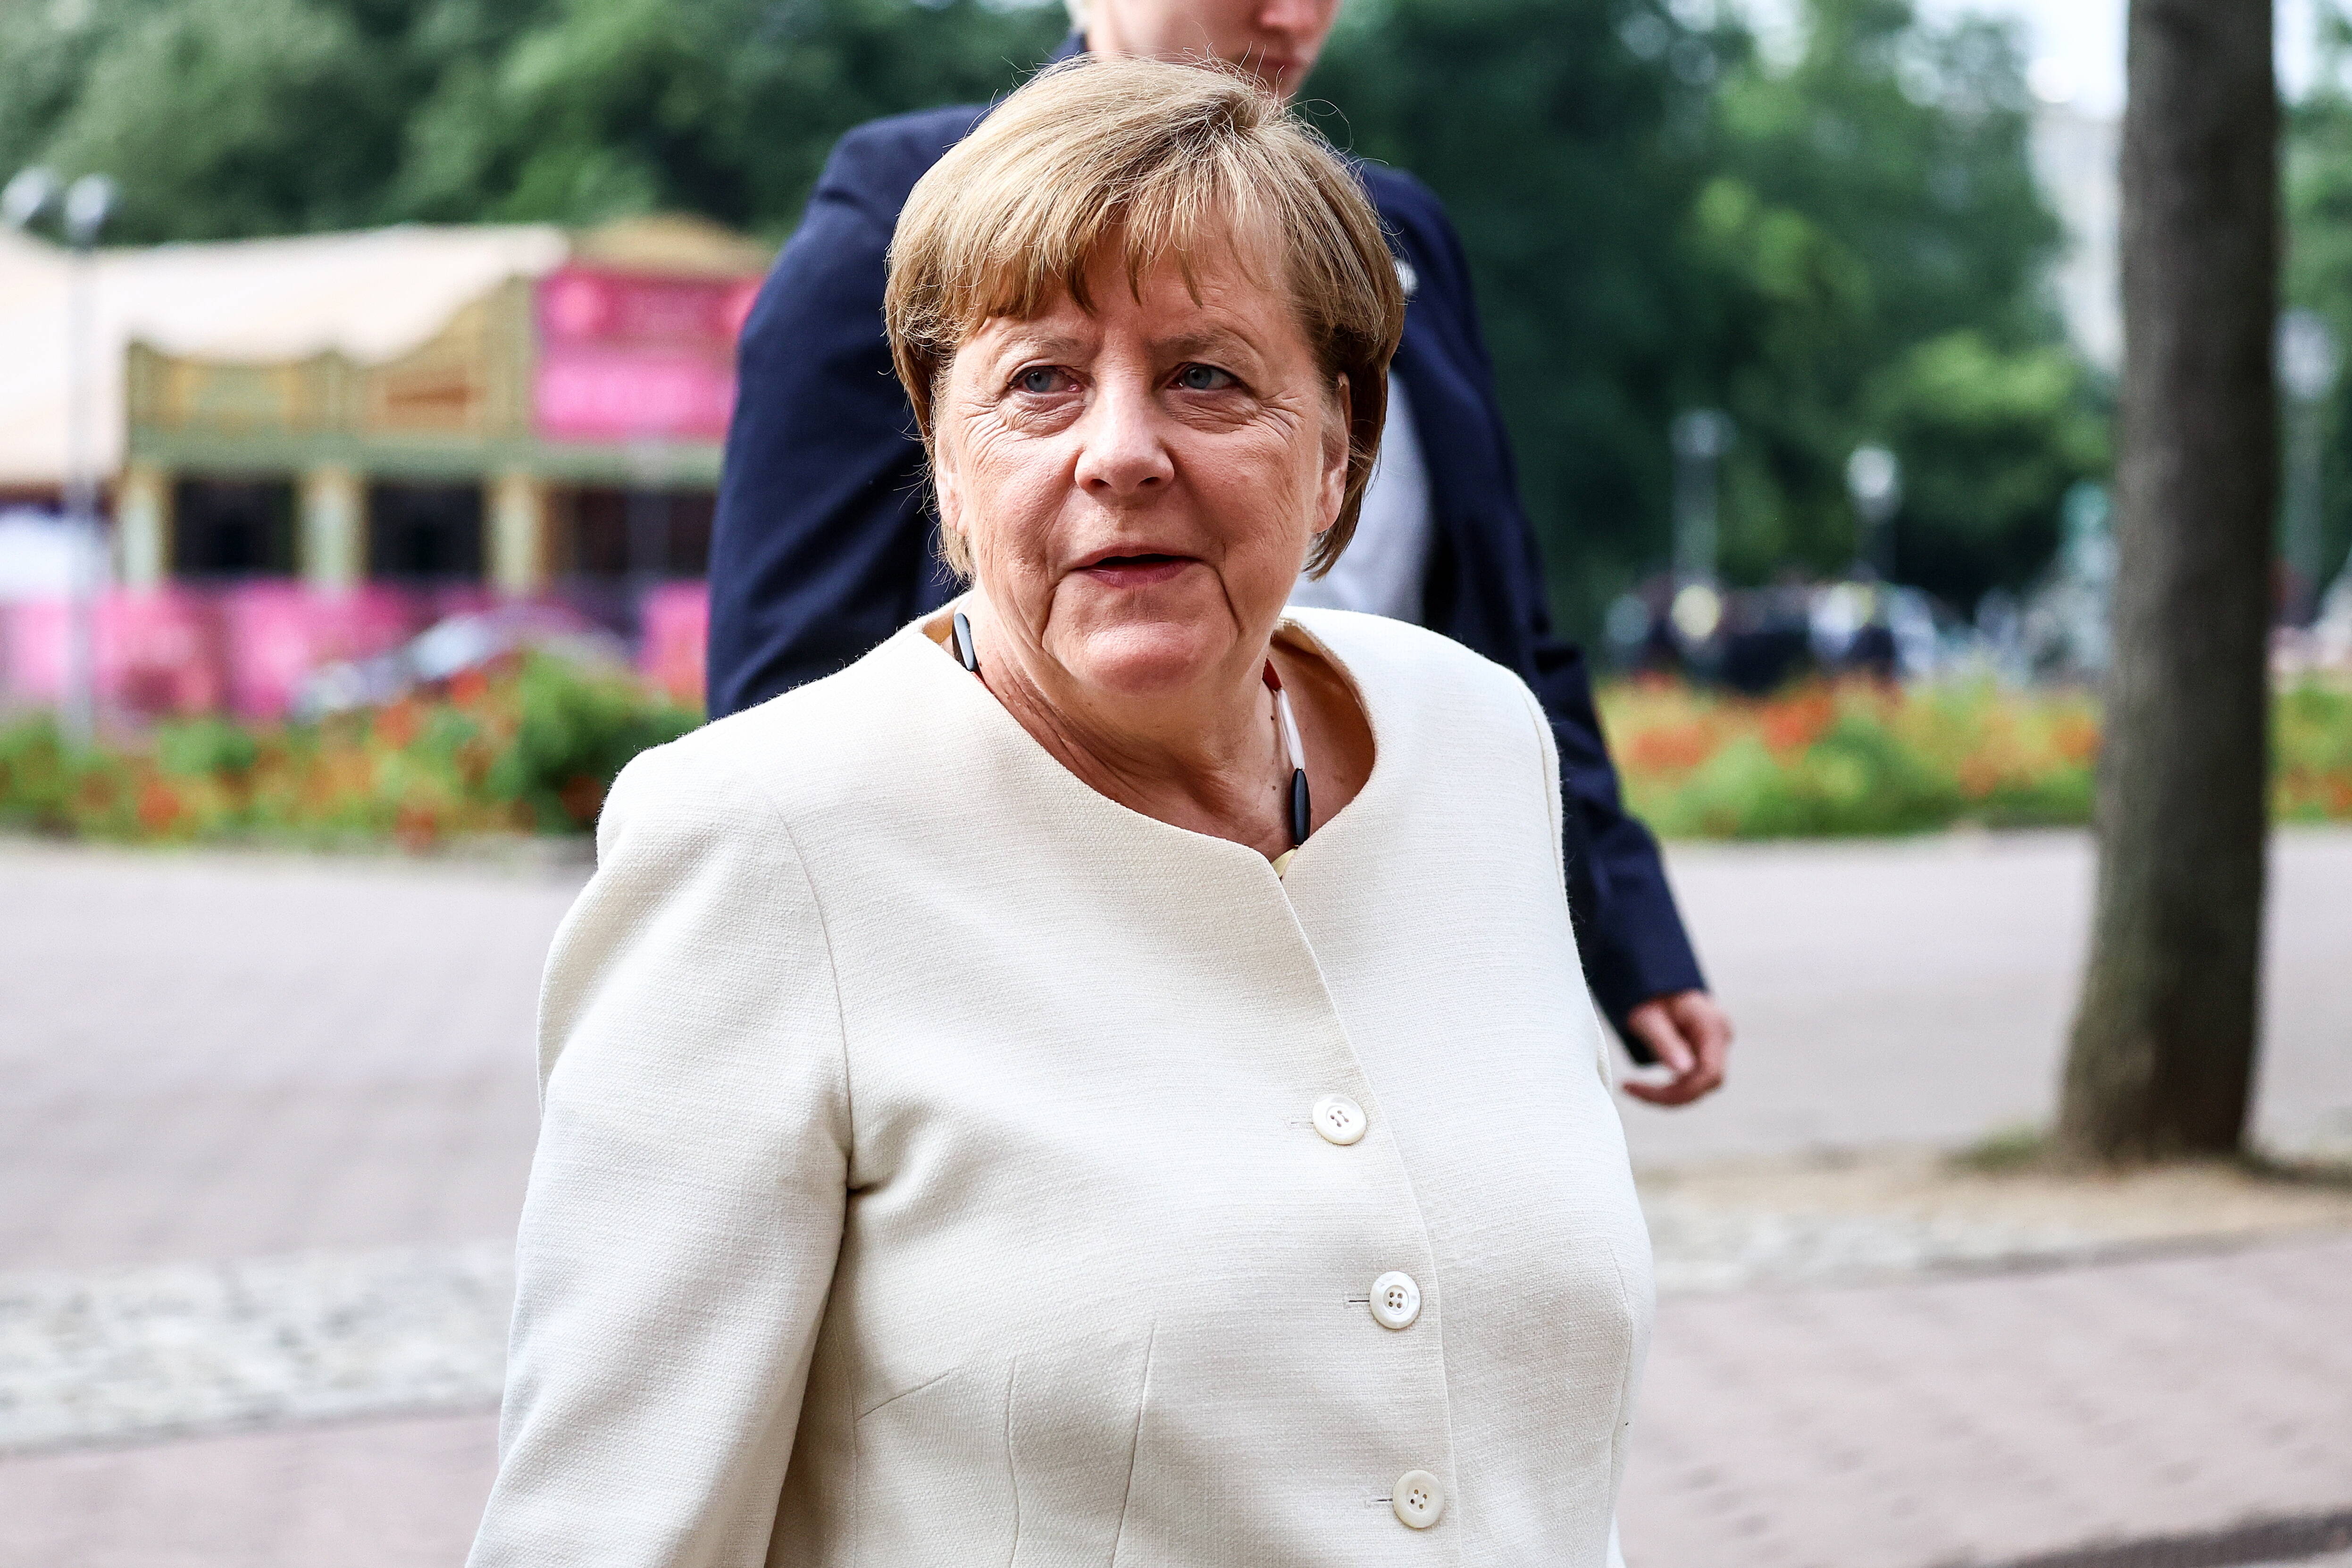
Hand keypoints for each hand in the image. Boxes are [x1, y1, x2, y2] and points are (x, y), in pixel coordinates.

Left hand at [1620, 990, 1731, 1105]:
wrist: (1654, 980)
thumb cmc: (1649, 994)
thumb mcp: (1648, 1017)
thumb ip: (1665, 1043)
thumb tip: (1683, 1071)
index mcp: (1712, 1026)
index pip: (1709, 1074)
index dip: (1679, 1091)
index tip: (1640, 1089)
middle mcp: (1721, 1036)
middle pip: (1707, 1083)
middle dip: (1672, 1094)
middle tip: (1632, 1089)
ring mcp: (1716, 1043)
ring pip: (1701, 1083)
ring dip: (1670, 1092)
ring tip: (1636, 1087)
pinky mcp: (1706, 1049)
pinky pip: (1695, 1077)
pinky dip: (1673, 1085)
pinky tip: (1647, 1084)